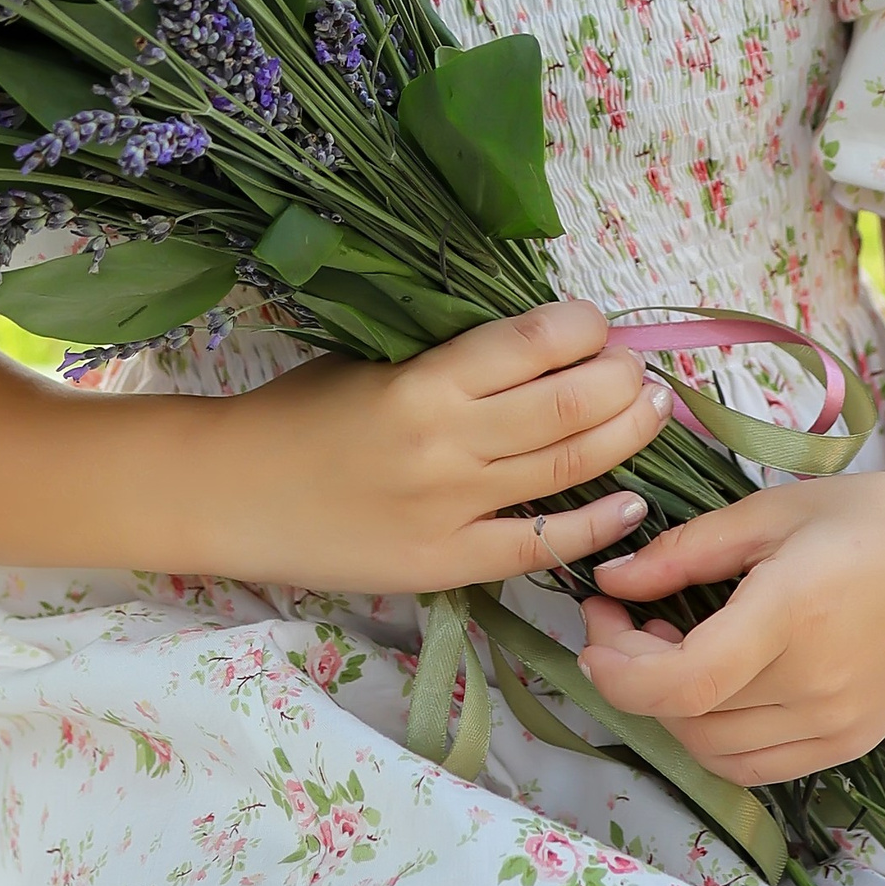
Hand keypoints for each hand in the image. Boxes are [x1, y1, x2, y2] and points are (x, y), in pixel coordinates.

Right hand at [199, 299, 672, 595]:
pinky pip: (538, 544)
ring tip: (653, 411)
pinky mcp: (446, 562)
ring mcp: (450, 507)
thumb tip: (537, 342)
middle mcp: (446, 442)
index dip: (583, 327)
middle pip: (567, 406)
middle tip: (642, 369)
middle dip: (620, 381)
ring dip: (624, 437)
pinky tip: (631, 503)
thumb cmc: (296, 413)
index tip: (597, 323)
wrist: (231, 493)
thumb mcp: (370, 359)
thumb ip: (447, 356)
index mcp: (424, 379)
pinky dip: (593, 524)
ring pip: (565, 468)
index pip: (533, 342)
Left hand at [576, 468, 884, 785]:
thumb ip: (688, 550)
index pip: (684, 682)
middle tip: (622, 616)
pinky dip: (712, 735)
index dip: (619, 667)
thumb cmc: (873, 517)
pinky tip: (712, 681)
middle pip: (688, 717)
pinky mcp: (848, 745)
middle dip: (631, 673)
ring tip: (669, 645)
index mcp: (796, 613)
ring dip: (669, 708)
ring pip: (713, 751)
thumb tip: (612, 579)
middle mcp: (817, 685)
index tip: (596, 618)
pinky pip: (755, 765)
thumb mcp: (775, 512)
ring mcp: (837, 726)